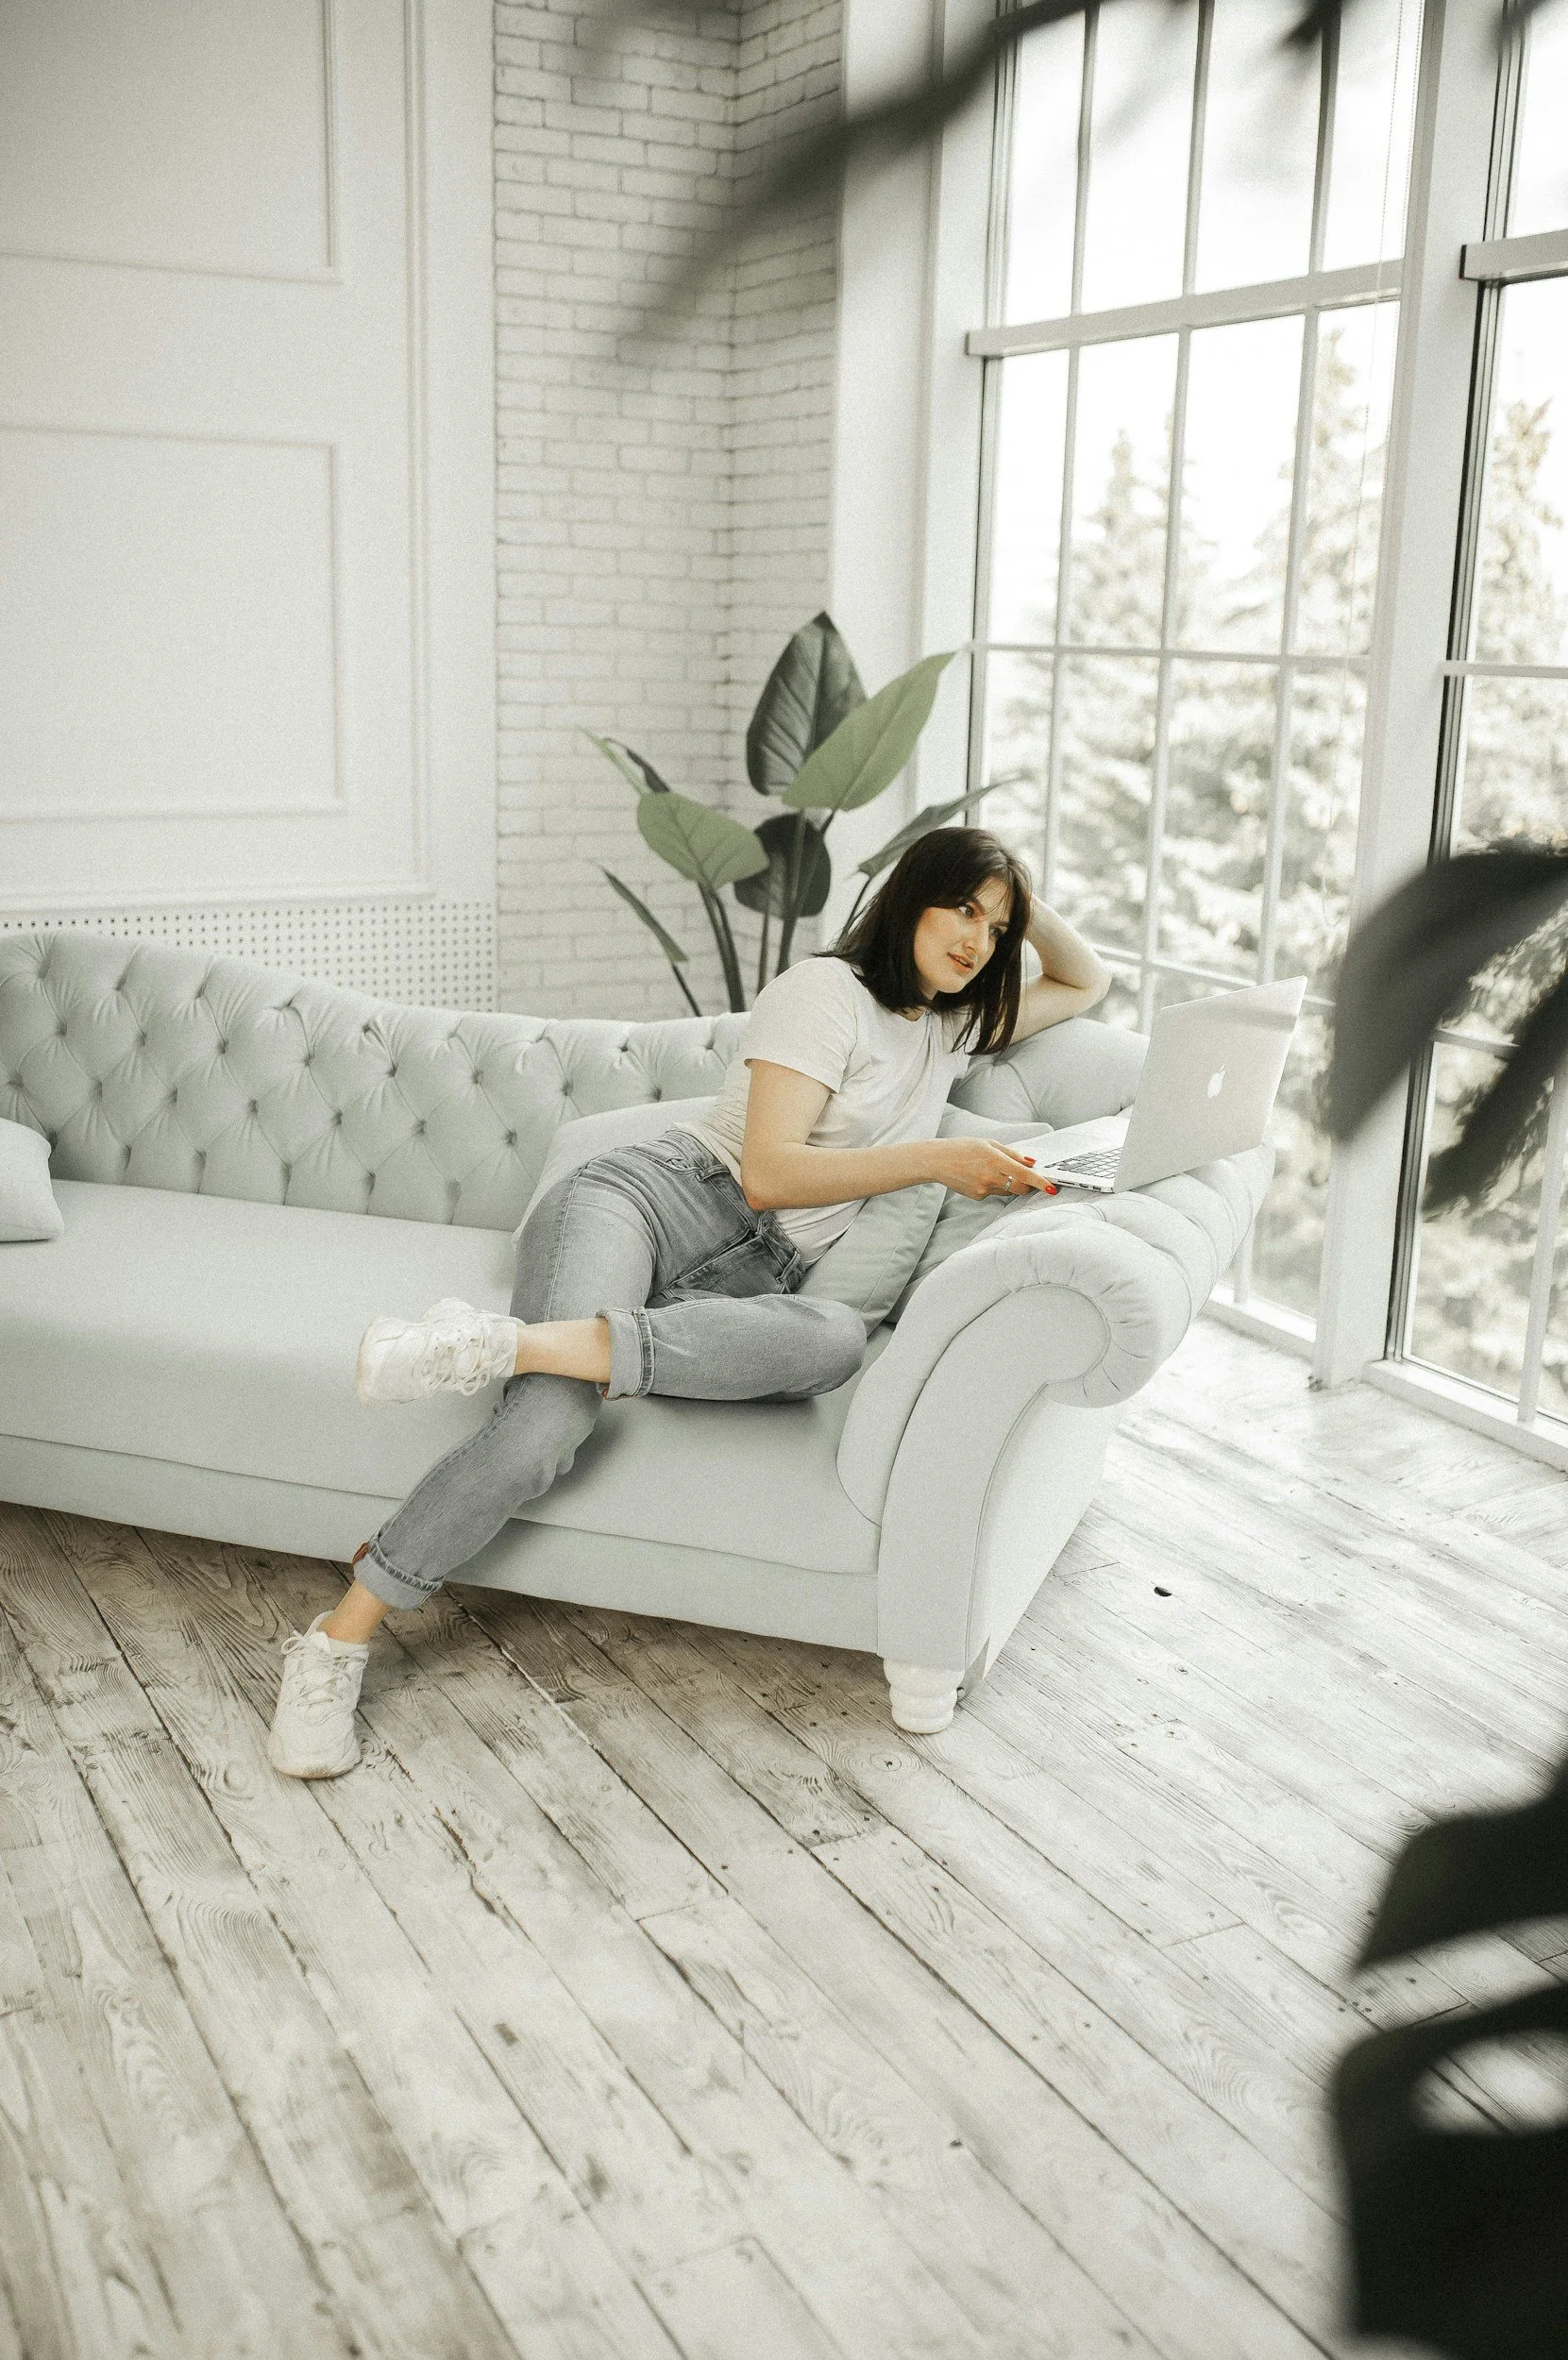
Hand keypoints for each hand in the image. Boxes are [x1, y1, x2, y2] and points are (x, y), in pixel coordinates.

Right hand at [930, 1138, 1059, 1202]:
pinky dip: (994, 1185)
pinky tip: (980, 1175)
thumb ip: (1012, 1153)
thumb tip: (1031, 1162)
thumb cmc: (962, 1148)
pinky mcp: (978, 1196)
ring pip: (1007, 1191)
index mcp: (994, 1160)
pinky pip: (994, 1193)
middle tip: (1028, 1177)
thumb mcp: (989, 1143)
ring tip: (993, 1170)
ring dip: (1009, 1183)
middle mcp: (990, 1177)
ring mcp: (983, 1189)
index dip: (1040, 1183)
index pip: (1024, 1175)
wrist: (937, 1161)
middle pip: (1020, 1188)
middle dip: (1028, 1185)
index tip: (1052, 1188)